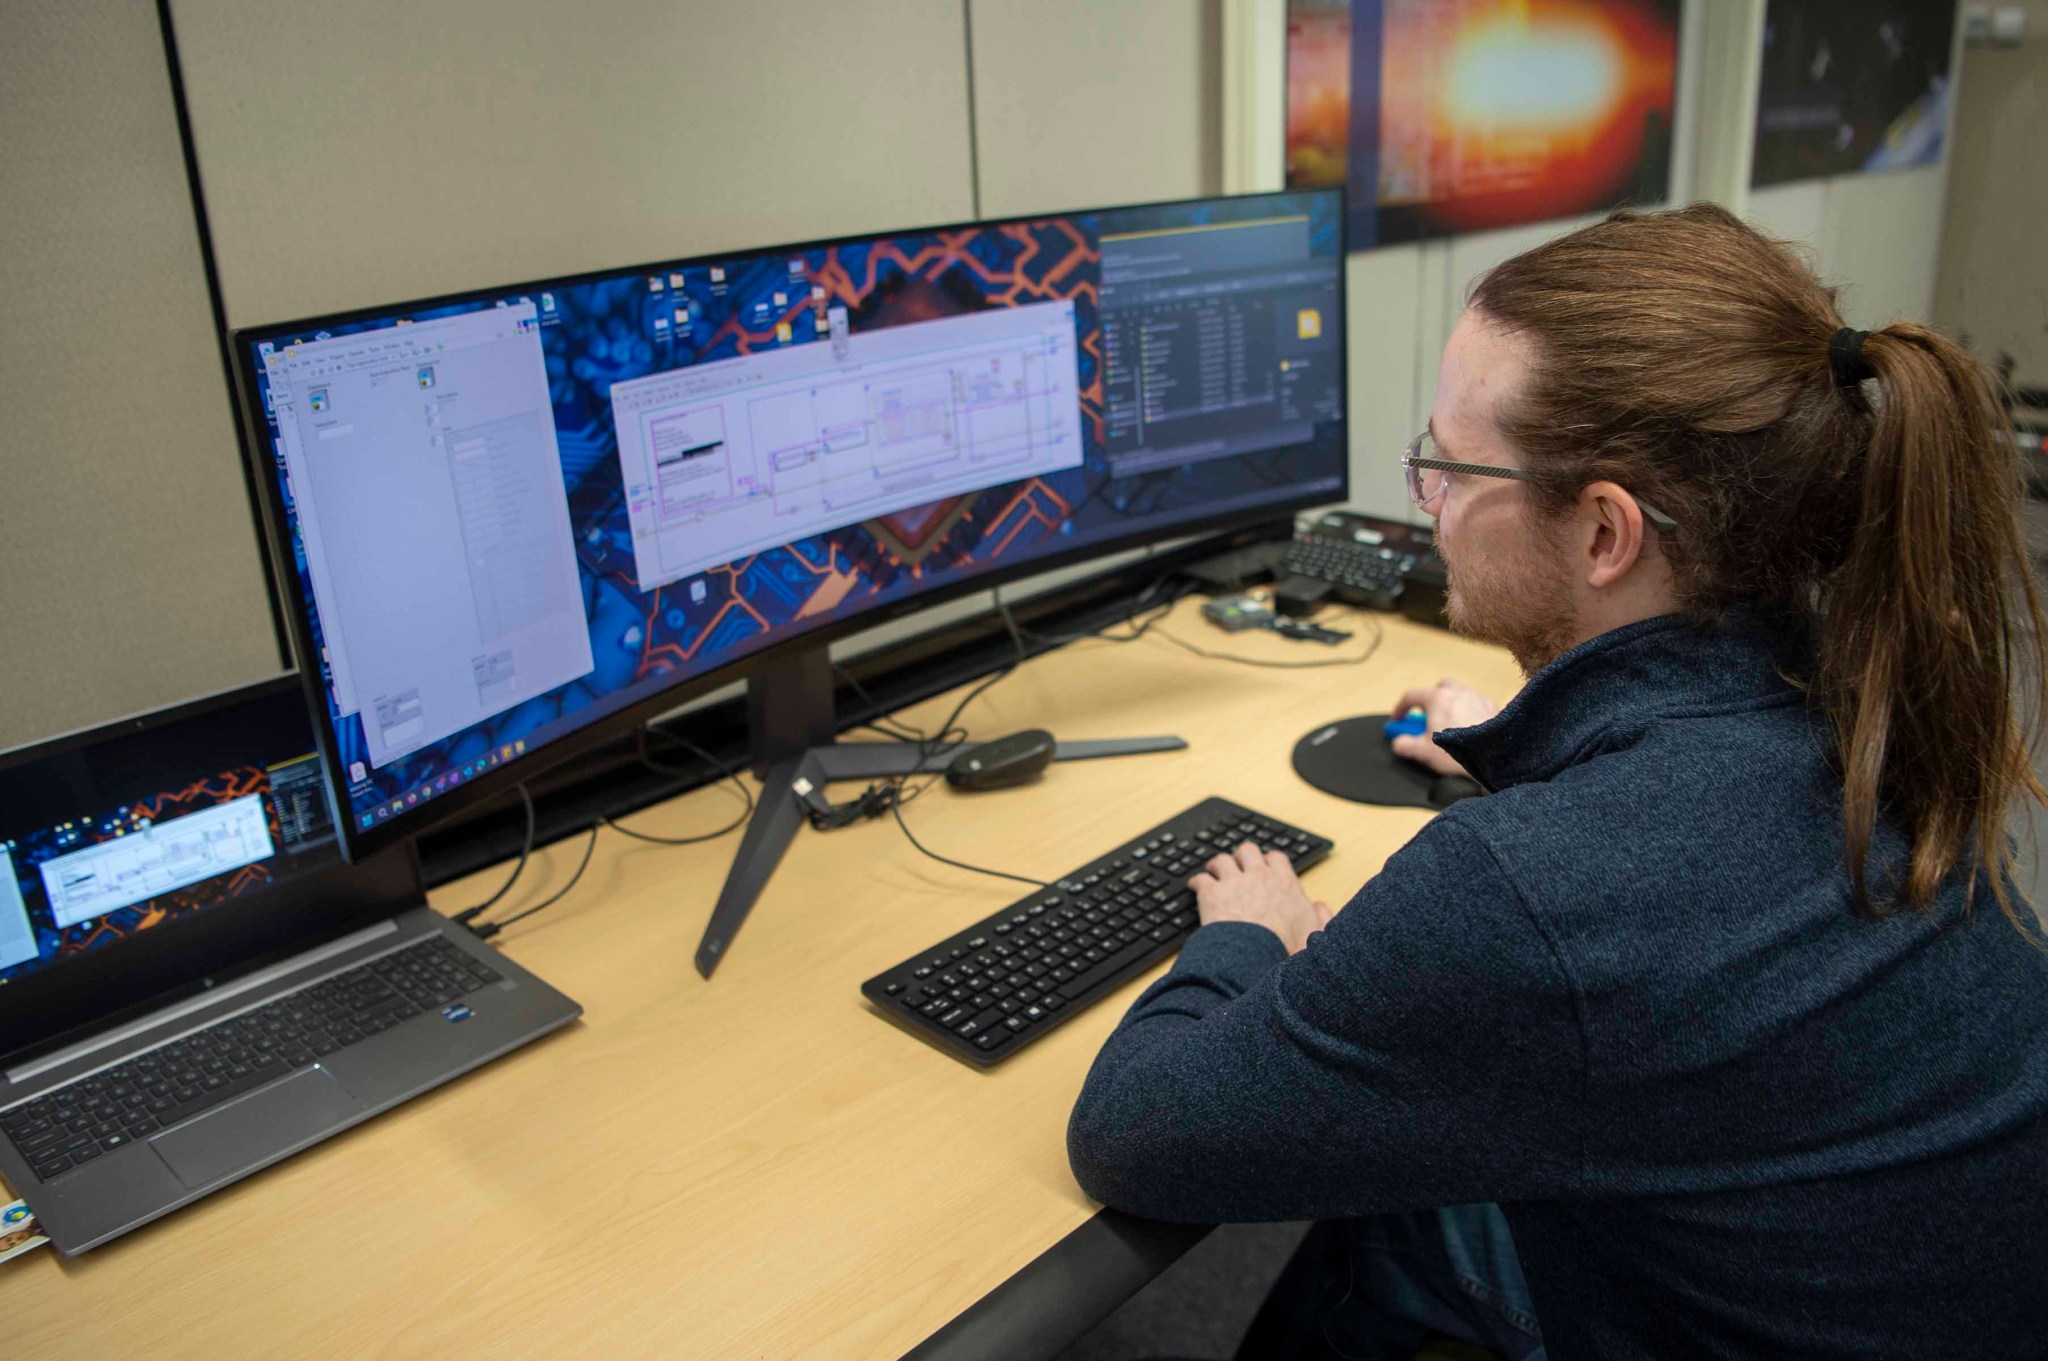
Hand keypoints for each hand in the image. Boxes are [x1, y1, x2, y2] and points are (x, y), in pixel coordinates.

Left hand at [1188, 841, 1331, 954]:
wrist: (1256, 958)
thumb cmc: (1286, 950)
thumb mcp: (1316, 935)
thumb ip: (1322, 918)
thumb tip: (1321, 907)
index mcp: (1285, 885)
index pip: (1277, 859)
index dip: (1269, 861)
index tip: (1266, 867)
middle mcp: (1259, 877)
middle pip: (1248, 850)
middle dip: (1242, 856)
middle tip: (1237, 865)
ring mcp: (1234, 883)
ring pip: (1222, 860)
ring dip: (1218, 865)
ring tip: (1214, 872)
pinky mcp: (1212, 894)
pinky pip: (1201, 879)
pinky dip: (1197, 882)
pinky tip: (1195, 887)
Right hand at [1389, 677, 1496, 777]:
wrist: (1494, 754)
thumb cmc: (1457, 749)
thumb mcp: (1423, 752)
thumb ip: (1406, 745)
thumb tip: (1399, 743)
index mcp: (1437, 698)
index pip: (1411, 696)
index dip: (1401, 708)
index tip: (1398, 720)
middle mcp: (1458, 693)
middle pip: (1440, 687)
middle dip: (1432, 699)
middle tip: (1429, 717)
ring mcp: (1477, 698)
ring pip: (1460, 694)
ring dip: (1452, 705)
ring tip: (1451, 725)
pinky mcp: (1492, 708)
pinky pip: (1477, 705)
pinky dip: (1470, 712)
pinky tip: (1470, 729)